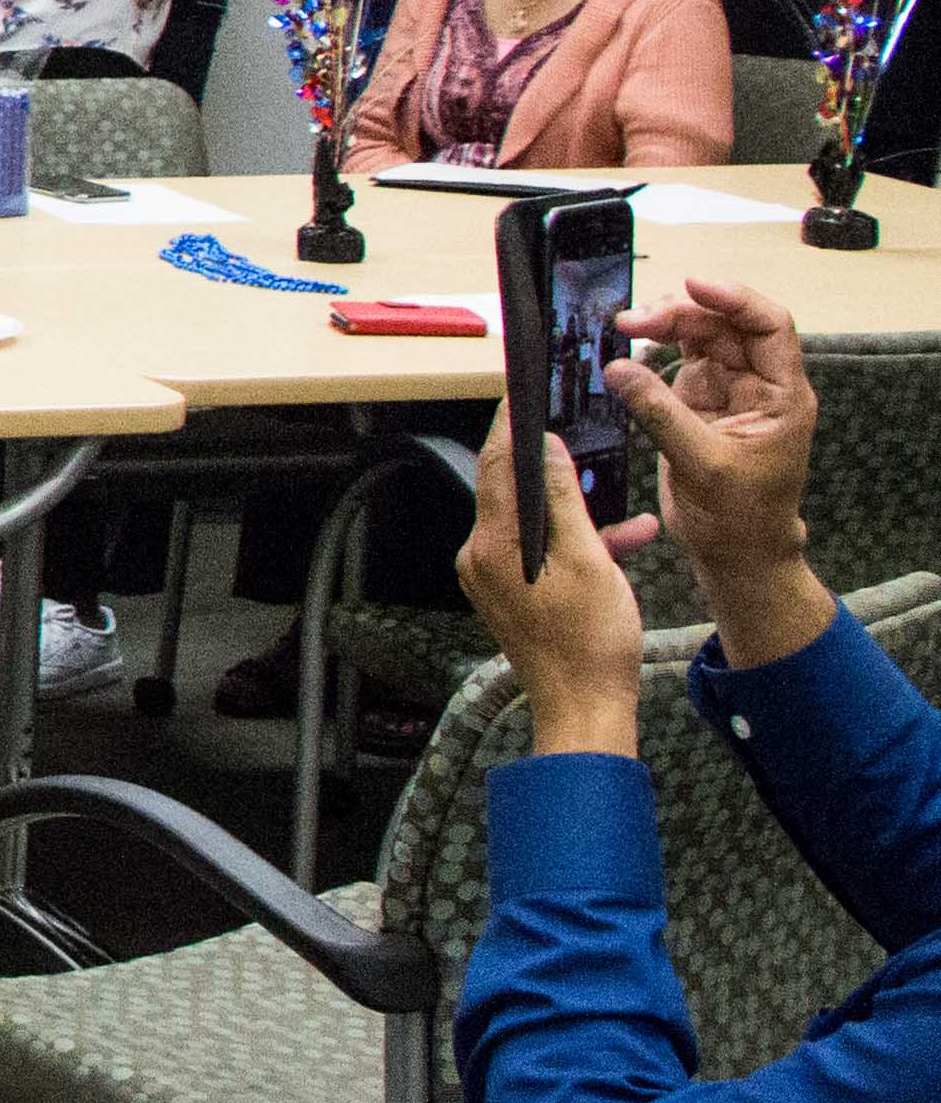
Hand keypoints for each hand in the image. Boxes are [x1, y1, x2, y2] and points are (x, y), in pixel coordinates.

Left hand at [455, 410, 649, 752]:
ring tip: (616, 497)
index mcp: (492, 545)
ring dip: (576, 507)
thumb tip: (549, 449)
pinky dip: (577, 539)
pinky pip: (542, 548)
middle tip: (571, 427)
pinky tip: (622, 536)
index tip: (522, 394)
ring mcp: (493, 575)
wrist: (585, 708)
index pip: (496, 466)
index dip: (511, 426)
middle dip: (547, 461)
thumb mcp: (589, 562)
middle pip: (510, 489)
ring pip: (534, 519)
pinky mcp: (512, 590)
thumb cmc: (591, 644)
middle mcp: (481, 555)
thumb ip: (566, 501)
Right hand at [617, 275, 818, 593]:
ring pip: (698, 337)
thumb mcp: (703, 463)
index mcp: (782, 396)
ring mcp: (727, 391)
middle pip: (725, 326)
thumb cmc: (740, 516)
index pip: (769, 327)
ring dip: (662, 326)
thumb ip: (660, 412)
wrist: (735, 552)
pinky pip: (676, 359)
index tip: (694, 286)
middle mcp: (758, 385)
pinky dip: (652, 348)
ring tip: (625, 327)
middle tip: (634, 319)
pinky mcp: (697, 402)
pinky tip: (628, 349)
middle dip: (682, 313)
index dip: (736, 299)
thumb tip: (617, 368)